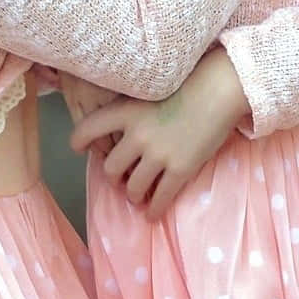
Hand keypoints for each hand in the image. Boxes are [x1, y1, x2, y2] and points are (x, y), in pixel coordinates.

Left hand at [69, 50, 250, 218]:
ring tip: (138, 196)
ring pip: (133, 188)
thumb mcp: (150, 92)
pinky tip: (152, 214)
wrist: (219, 90)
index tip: (80, 148)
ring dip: (133, 195)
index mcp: (126, 111)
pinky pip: (160, 199)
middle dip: (115, 177)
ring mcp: (158, 154)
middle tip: (122, 178)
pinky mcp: (179, 169)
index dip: (80, 141)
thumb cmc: (189, 84)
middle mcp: (137, 135)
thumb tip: (125, 134)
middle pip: (110, 168)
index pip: (88, 129)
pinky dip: (153, 210)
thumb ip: (134, 112)